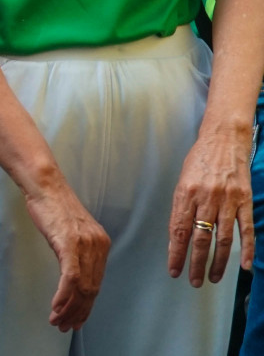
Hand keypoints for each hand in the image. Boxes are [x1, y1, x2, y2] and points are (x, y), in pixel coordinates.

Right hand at [22, 179, 108, 330]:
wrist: (45, 186)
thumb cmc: (53, 206)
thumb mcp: (70, 231)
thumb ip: (76, 252)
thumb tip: (72, 275)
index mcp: (101, 245)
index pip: (96, 283)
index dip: (87, 305)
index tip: (77, 319)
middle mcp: (98, 246)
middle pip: (91, 289)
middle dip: (79, 312)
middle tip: (66, 326)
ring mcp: (85, 245)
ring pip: (82, 287)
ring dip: (69, 308)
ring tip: (58, 321)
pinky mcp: (70, 243)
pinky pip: (71, 278)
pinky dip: (64, 296)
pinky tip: (56, 307)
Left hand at [168, 122, 253, 285]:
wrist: (223, 139)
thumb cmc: (199, 161)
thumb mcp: (182, 180)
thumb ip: (181, 206)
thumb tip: (178, 235)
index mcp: (185, 193)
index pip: (178, 230)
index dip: (176, 253)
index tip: (174, 270)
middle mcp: (205, 198)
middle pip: (200, 238)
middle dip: (196, 263)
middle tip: (193, 281)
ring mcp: (227, 200)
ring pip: (223, 238)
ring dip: (218, 261)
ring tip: (213, 278)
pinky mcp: (245, 200)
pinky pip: (246, 229)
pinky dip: (247, 249)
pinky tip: (245, 266)